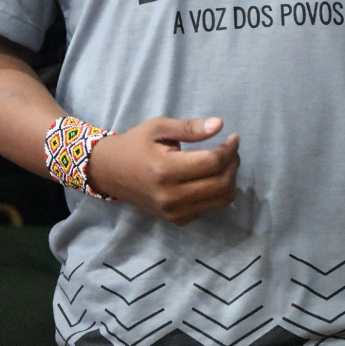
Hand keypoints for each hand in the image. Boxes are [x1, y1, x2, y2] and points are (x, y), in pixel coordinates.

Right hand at [86, 116, 239, 224]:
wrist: (111, 172)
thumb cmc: (135, 144)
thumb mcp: (159, 127)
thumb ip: (190, 127)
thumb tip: (219, 125)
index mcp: (165, 170)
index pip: (212, 163)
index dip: (229, 149)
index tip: (234, 137)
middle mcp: (171, 196)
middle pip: (221, 183)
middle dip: (233, 163)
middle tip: (231, 148)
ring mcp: (174, 212)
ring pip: (221, 200)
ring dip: (231, 179)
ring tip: (225, 161)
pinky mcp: (176, 220)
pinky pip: (210, 208)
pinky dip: (220, 192)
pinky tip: (213, 176)